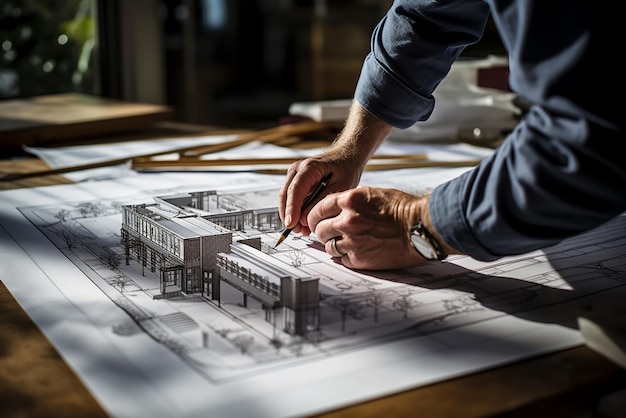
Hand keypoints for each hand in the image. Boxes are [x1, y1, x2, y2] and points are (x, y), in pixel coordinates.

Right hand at [277, 99, 393, 236]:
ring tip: (302, 230)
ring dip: (291, 215)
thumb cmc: (346, 168)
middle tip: (298, 231)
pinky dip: (294, 210)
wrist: (346, 155)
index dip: (291, 209)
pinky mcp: (295, 180)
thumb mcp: (341, 186)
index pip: (295, 190)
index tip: (291, 224)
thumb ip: (322, 201)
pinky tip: (303, 222)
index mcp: (309, 167)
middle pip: (285, 195)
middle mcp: (297, 169)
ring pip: (285, 198)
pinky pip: (291, 197)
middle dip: (289, 215)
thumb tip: (305, 217)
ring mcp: (294, 174)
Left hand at [307, 186, 430, 269]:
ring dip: (333, 244)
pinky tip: (355, 251)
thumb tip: (335, 208)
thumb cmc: (402, 209)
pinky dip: (345, 256)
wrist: (420, 228)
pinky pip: (342, 259)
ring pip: (328, 246)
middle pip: (319, 229)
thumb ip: (350, 201)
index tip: (315, 220)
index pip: (318, 208)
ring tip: (344, 242)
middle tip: (326, 232)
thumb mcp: (372, 194)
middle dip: (321, 230)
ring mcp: (352, 242)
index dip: (314, 215)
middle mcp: (347, 221)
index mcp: (349, 201)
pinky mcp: (360, 259)